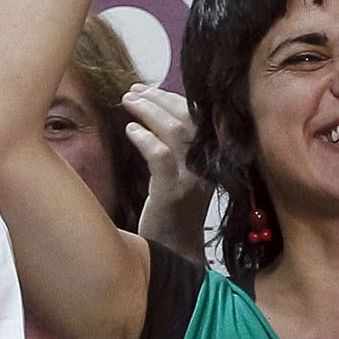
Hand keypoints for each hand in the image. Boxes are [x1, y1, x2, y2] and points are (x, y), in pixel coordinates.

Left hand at [122, 82, 211, 258]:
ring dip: (149, 111)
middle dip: (158, 99)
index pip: (197, 116)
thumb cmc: (173, 210)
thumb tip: (155, 113)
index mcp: (210, 158)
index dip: (173, 98)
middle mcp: (206, 166)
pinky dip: (144, 139)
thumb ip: (176, 146)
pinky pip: (160, 156)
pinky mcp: (172, 192)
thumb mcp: (181, 173)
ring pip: (175, 132)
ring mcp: (191, 179)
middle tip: (133, 90)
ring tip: (128, 102)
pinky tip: (130, 131)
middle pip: (187, 118)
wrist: (176, 251)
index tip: (148, 88)